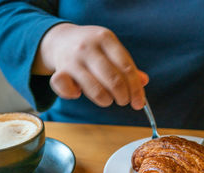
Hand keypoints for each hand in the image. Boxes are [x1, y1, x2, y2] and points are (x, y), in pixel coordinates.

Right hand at [33, 23, 148, 109]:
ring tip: (107, 100)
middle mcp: (88, 47)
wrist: (60, 39)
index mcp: (105, 39)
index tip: (139, 103)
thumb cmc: (92, 48)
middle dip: (122, 97)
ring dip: (105, 100)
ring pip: (95, 89)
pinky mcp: (59, 71)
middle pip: (113, 80)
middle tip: (124, 101)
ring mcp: (72, 59)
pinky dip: (75, 96)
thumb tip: (144, 81)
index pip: (126, 67)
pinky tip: (78, 92)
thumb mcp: (110, 50)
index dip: (136, 89)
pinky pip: (69, 91)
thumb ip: (126, 65)